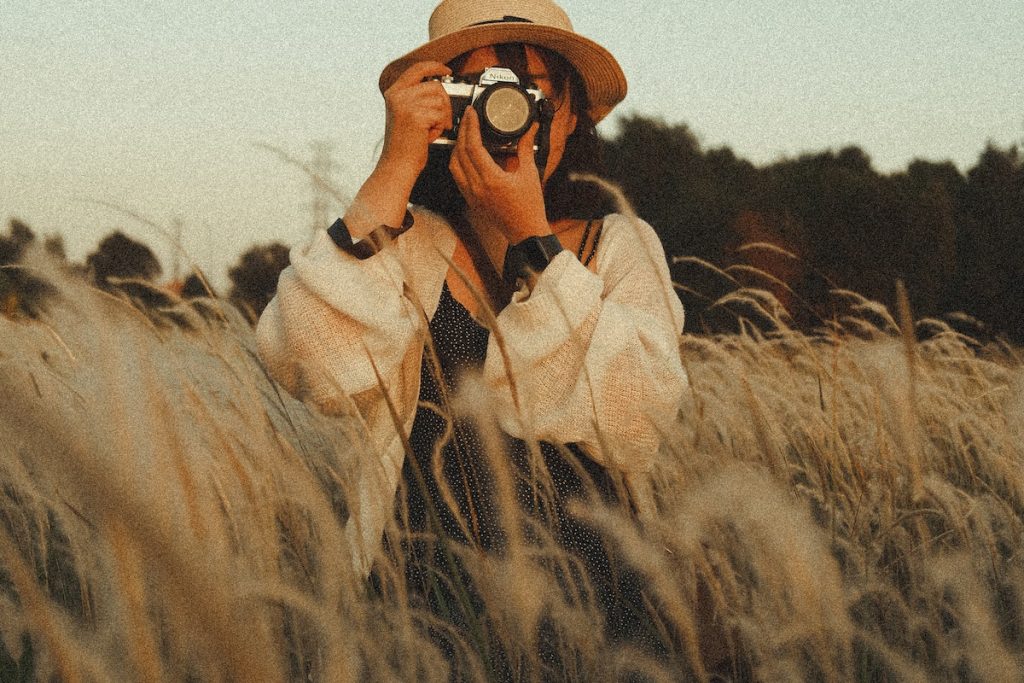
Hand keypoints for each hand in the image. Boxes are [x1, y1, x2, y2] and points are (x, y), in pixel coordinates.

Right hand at [378, 61, 453, 182]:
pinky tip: (428, 136)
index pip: (418, 68)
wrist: (397, 164)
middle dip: (444, 104)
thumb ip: (416, 97)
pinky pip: (440, 115)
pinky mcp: (416, 116)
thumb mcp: (405, 113)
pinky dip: (439, 128)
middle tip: (439, 121)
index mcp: (394, 91)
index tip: (447, 70)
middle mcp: (398, 95)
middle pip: (436, 86)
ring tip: (429, 130)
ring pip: (440, 101)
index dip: (435, 66)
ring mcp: (405, 104)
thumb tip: (438, 84)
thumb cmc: (405, 144)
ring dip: (441, 118)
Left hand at [448, 108, 550, 243]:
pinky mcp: (471, 200)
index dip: (470, 127)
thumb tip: (529, 129)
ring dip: (456, 147)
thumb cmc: (530, 207)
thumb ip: (526, 149)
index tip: (472, 113)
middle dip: (462, 131)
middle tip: (467, 117)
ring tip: (464, 133)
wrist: (525, 233)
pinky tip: (464, 154)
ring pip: (454, 165)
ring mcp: (471, 195)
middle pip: (460, 153)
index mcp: (492, 180)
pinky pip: (457, 177)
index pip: (473, 147)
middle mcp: (477, 188)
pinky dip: (457, 162)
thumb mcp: (530, 174)